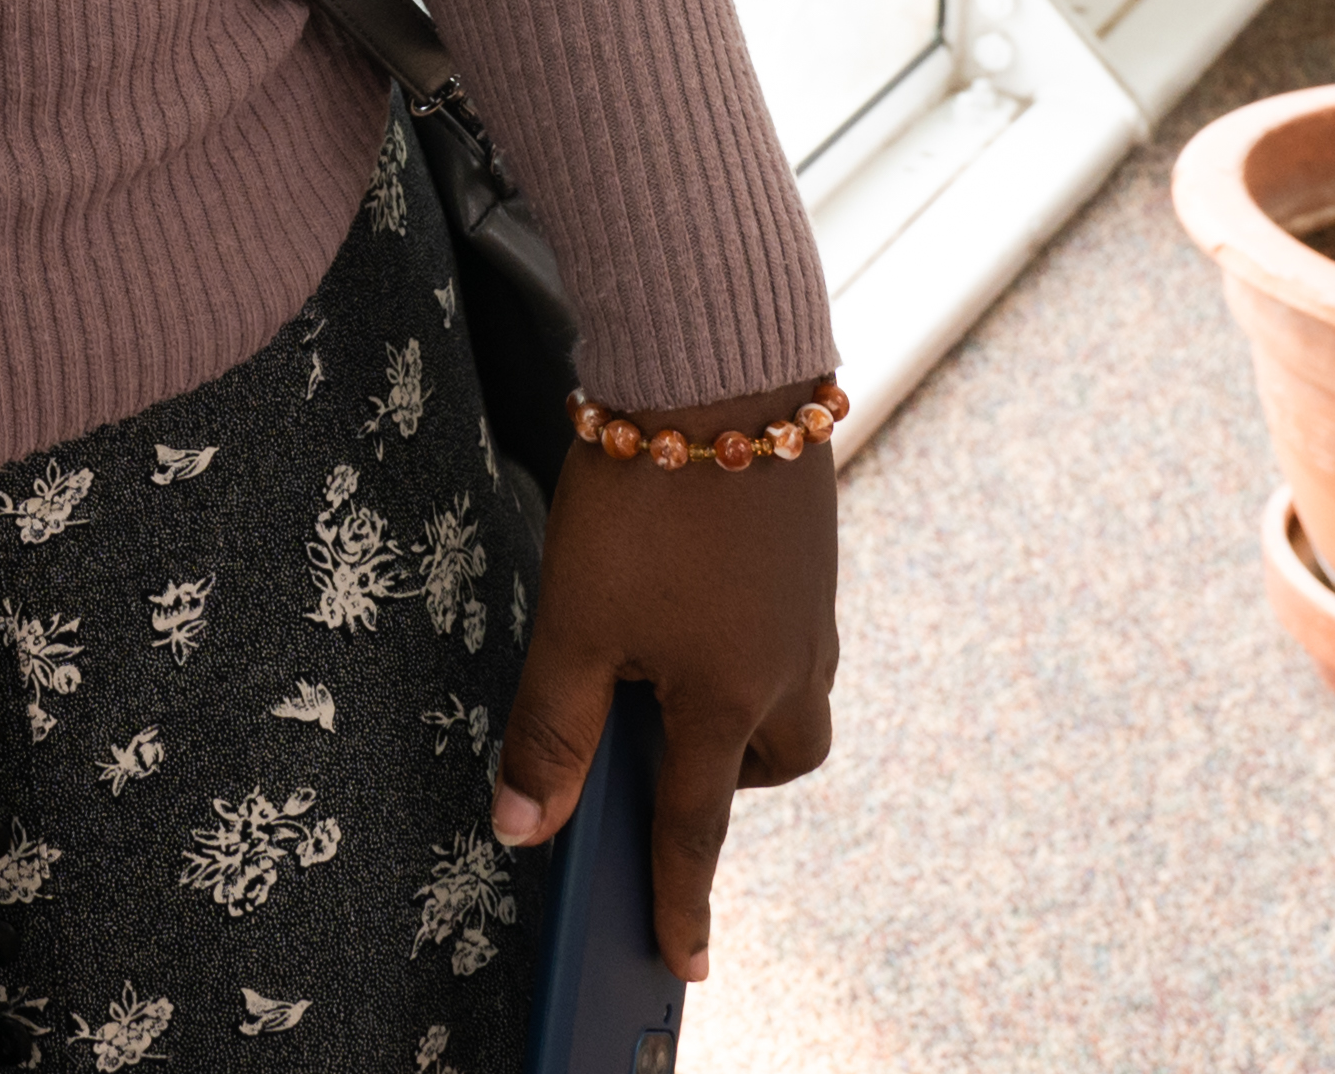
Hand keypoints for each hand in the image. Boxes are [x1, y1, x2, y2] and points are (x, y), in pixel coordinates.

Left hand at [490, 394, 840, 984]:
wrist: (723, 367)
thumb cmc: (647, 497)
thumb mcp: (578, 622)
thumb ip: (552, 729)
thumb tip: (525, 827)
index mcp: (733, 700)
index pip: (696, 829)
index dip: (680, 901)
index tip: (686, 967)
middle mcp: (790, 664)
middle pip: (768, 762)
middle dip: (720, 776)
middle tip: (650, 740)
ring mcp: (810, 606)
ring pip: (786, 691)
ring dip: (731, 699)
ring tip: (656, 653)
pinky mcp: (810, 552)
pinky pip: (784, 626)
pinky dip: (740, 633)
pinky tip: (688, 587)